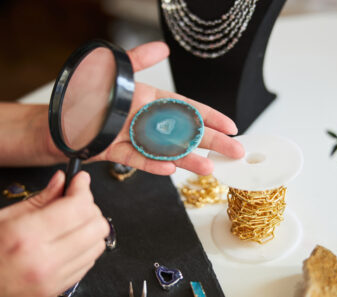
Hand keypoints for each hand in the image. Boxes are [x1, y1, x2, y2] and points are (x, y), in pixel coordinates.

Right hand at [0, 171, 108, 296]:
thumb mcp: (4, 218)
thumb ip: (40, 198)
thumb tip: (62, 180)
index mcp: (27, 236)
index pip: (78, 207)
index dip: (83, 188)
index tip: (80, 180)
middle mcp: (45, 260)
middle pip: (96, 226)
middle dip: (90, 207)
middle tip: (75, 202)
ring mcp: (54, 278)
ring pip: (98, 244)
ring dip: (91, 228)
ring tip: (73, 222)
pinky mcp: (58, 288)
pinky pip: (89, 262)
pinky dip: (86, 247)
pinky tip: (70, 241)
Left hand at [91, 42, 244, 174]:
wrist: (53, 114)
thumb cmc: (81, 90)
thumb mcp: (114, 69)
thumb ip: (138, 59)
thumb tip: (164, 48)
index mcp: (148, 99)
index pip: (186, 108)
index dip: (210, 116)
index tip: (232, 126)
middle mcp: (145, 119)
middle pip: (184, 132)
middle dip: (211, 142)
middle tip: (235, 153)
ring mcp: (133, 137)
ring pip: (166, 151)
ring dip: (188, 159)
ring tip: (209, 169)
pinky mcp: (116, 152)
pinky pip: (138, 160)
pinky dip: (153, 165)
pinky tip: (171, 169)